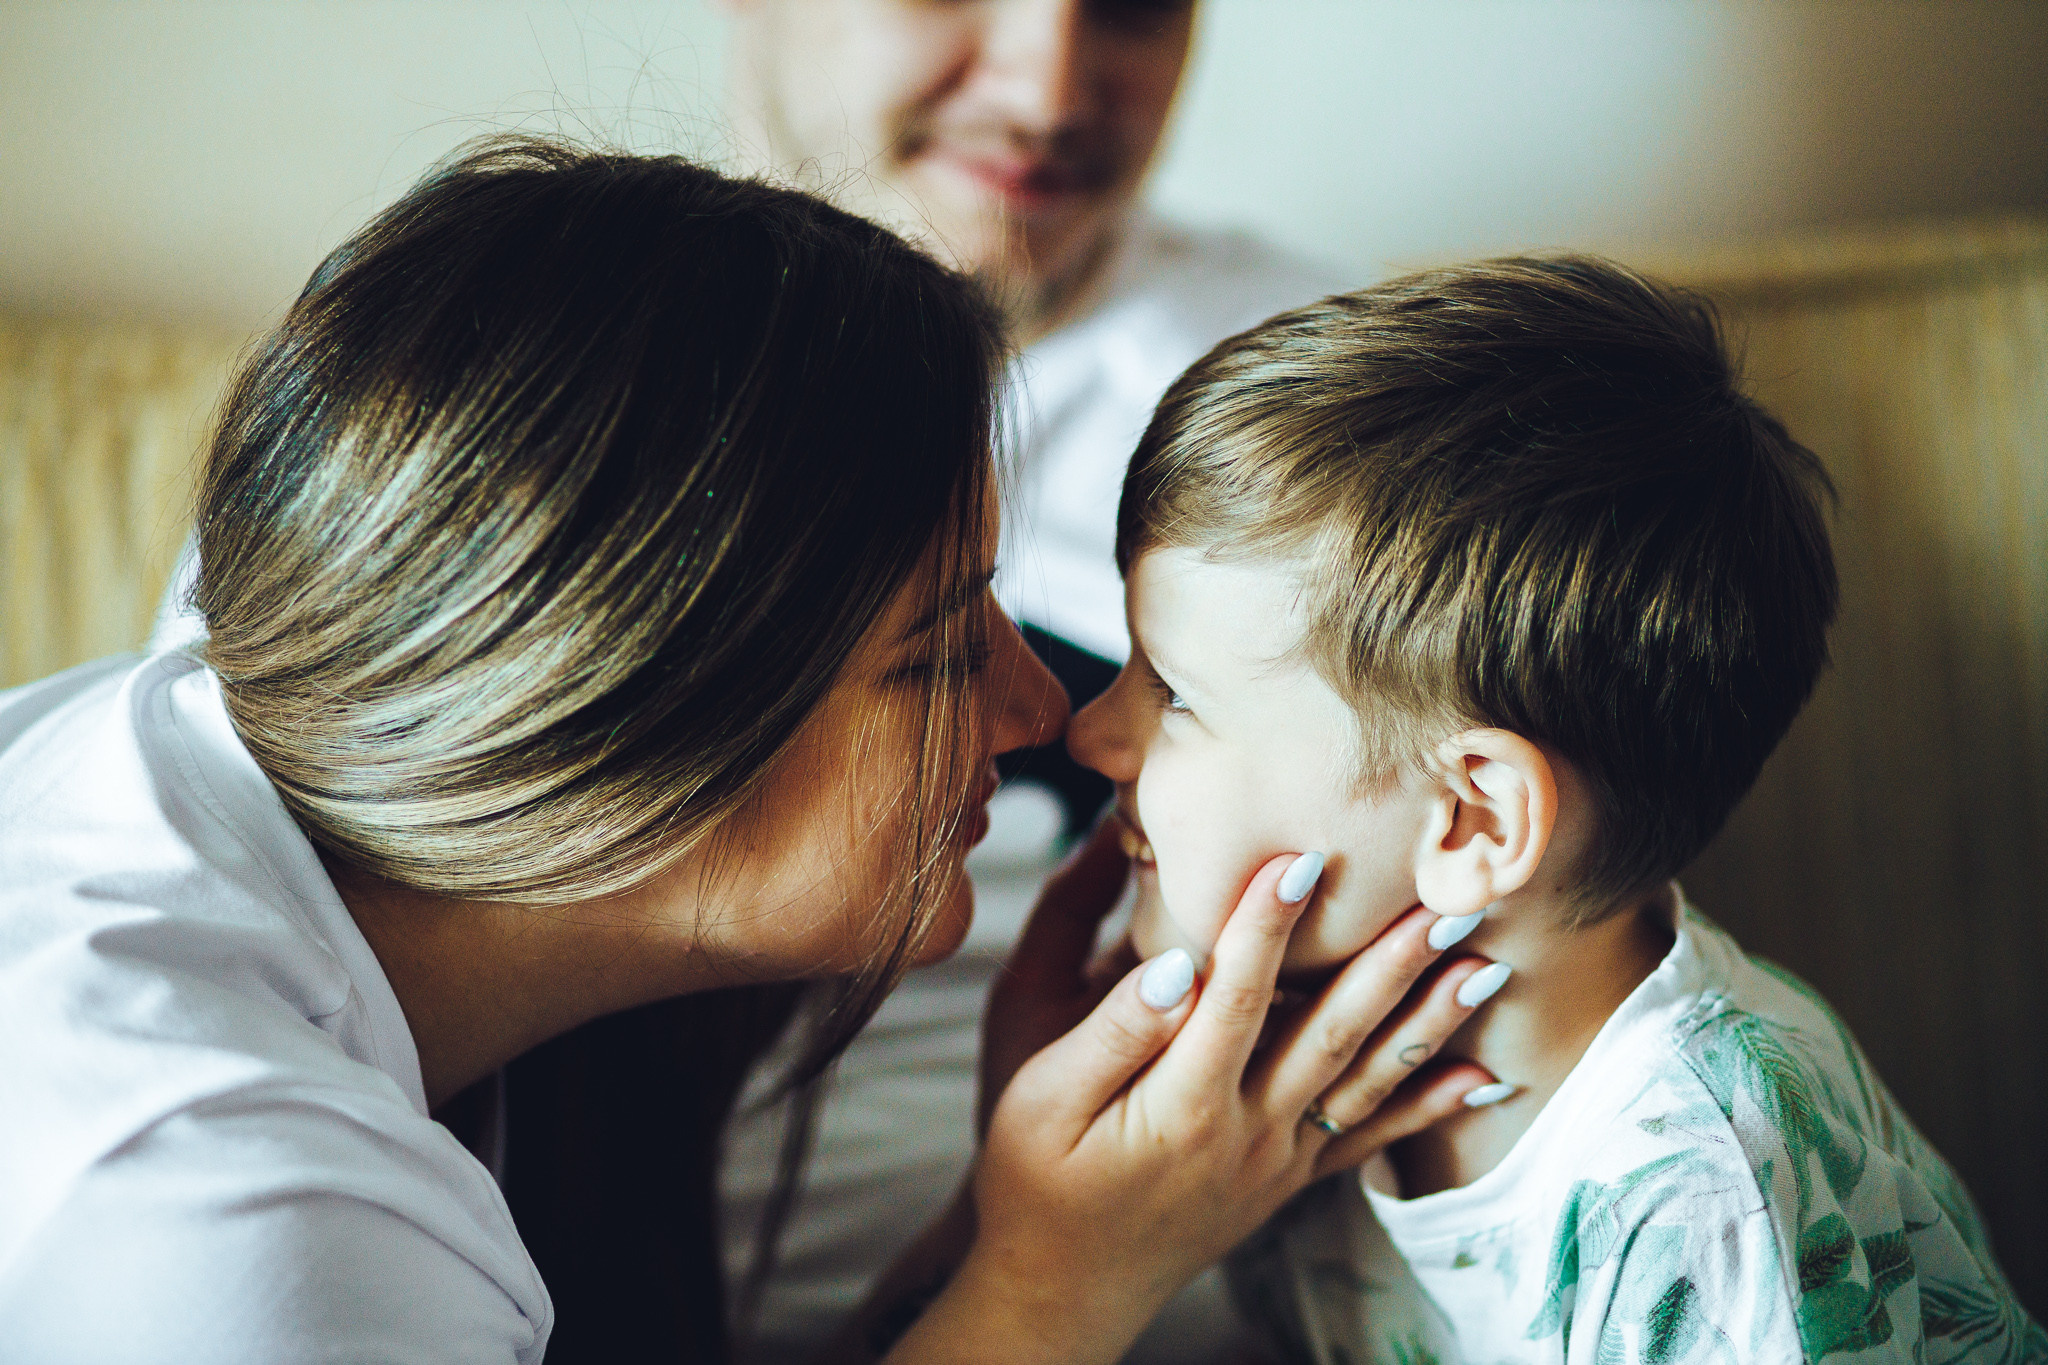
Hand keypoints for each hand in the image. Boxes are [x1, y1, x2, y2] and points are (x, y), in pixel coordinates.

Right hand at [925, 850, 1500, 1364]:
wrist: (1062, 1288)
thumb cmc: (1034, 1180)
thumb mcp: (1039, 1097)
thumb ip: (1110, 1032)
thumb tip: (1172, 966)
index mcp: (1180, 1102)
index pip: (1235, 995)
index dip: (1267, 924)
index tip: (1302, 858)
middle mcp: (1244, 1131)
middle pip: (1328, 1032)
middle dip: (1391, 962)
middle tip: (1447, 902)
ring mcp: (1274, 1158)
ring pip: (1364, 1079)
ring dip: (1428, 1022)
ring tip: (1486, 967)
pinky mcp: (1286, 1178)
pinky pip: (1367, 1139)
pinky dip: (1426, 1110)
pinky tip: (1480, 1081)